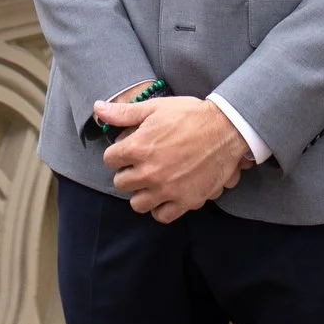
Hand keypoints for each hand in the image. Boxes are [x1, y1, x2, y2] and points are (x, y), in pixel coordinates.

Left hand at [97, 96, 248, 220]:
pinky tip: (164, 195)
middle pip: (120, 183)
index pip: (110, 160)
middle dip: (127, 173)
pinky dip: (160, 208)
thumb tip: (98, 109)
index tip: (128, 149)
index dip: (117, 153)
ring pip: (137, 204)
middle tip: (140, 165)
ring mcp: (167, 189)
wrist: (226, 129)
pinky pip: (162, 216)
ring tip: (150, 182)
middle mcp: (150, 172)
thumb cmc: (190, 115)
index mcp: (139, 147)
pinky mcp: (186, 201)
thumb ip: (124, 113)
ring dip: (141, 193)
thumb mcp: (155, 108)